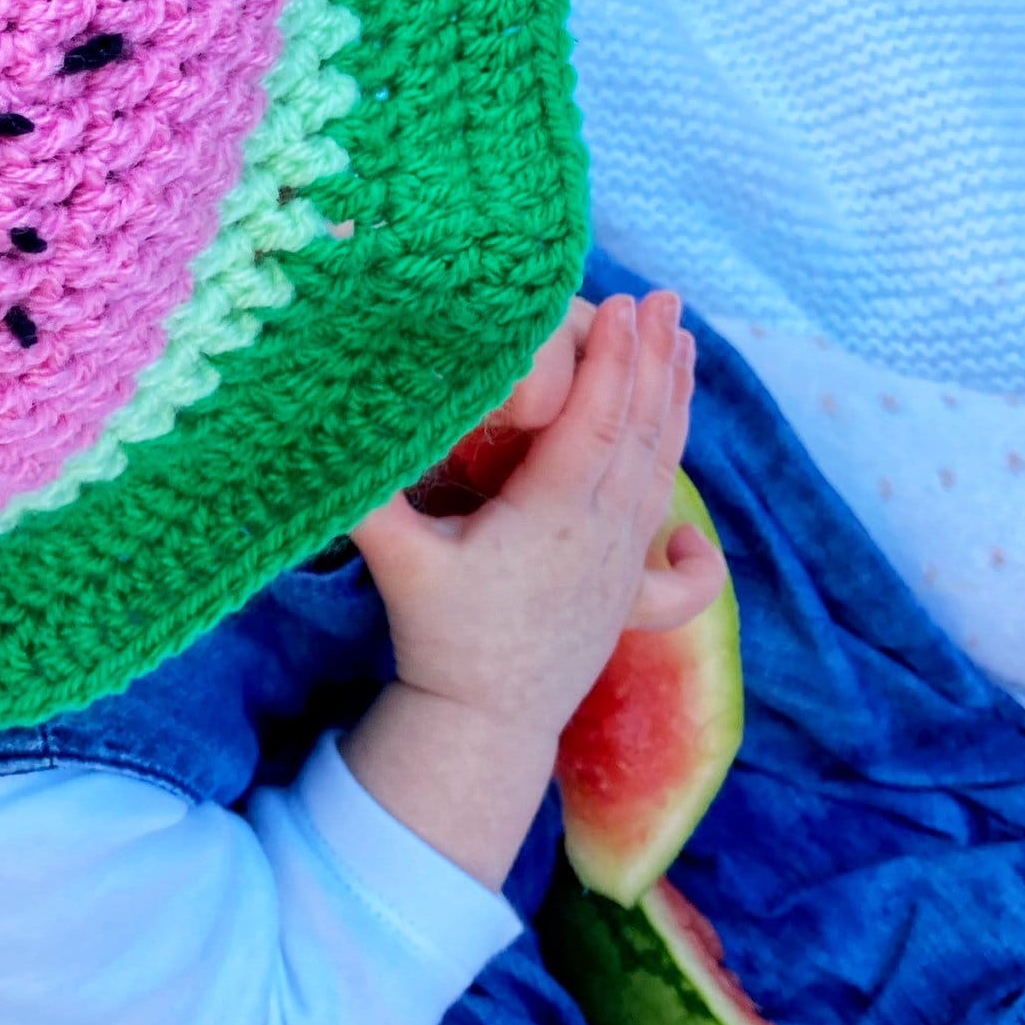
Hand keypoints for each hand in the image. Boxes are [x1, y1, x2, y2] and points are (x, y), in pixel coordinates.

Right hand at [339, 292, 726, 885]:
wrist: (484, 724)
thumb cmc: (440, 638)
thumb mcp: (400, 563)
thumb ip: (370, 498)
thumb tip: (327, 432)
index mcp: (554, 516)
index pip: (597, 422)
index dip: (612, 360)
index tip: (620, 304)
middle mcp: (603, 534)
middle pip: (641, 433)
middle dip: (653, 360)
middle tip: (664, 300)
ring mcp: (623, 566)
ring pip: (661, 472)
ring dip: (676, 403)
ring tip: (685, 344)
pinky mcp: (628, 599)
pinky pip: (673, 544)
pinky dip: (689, 510)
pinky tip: (697, 512)